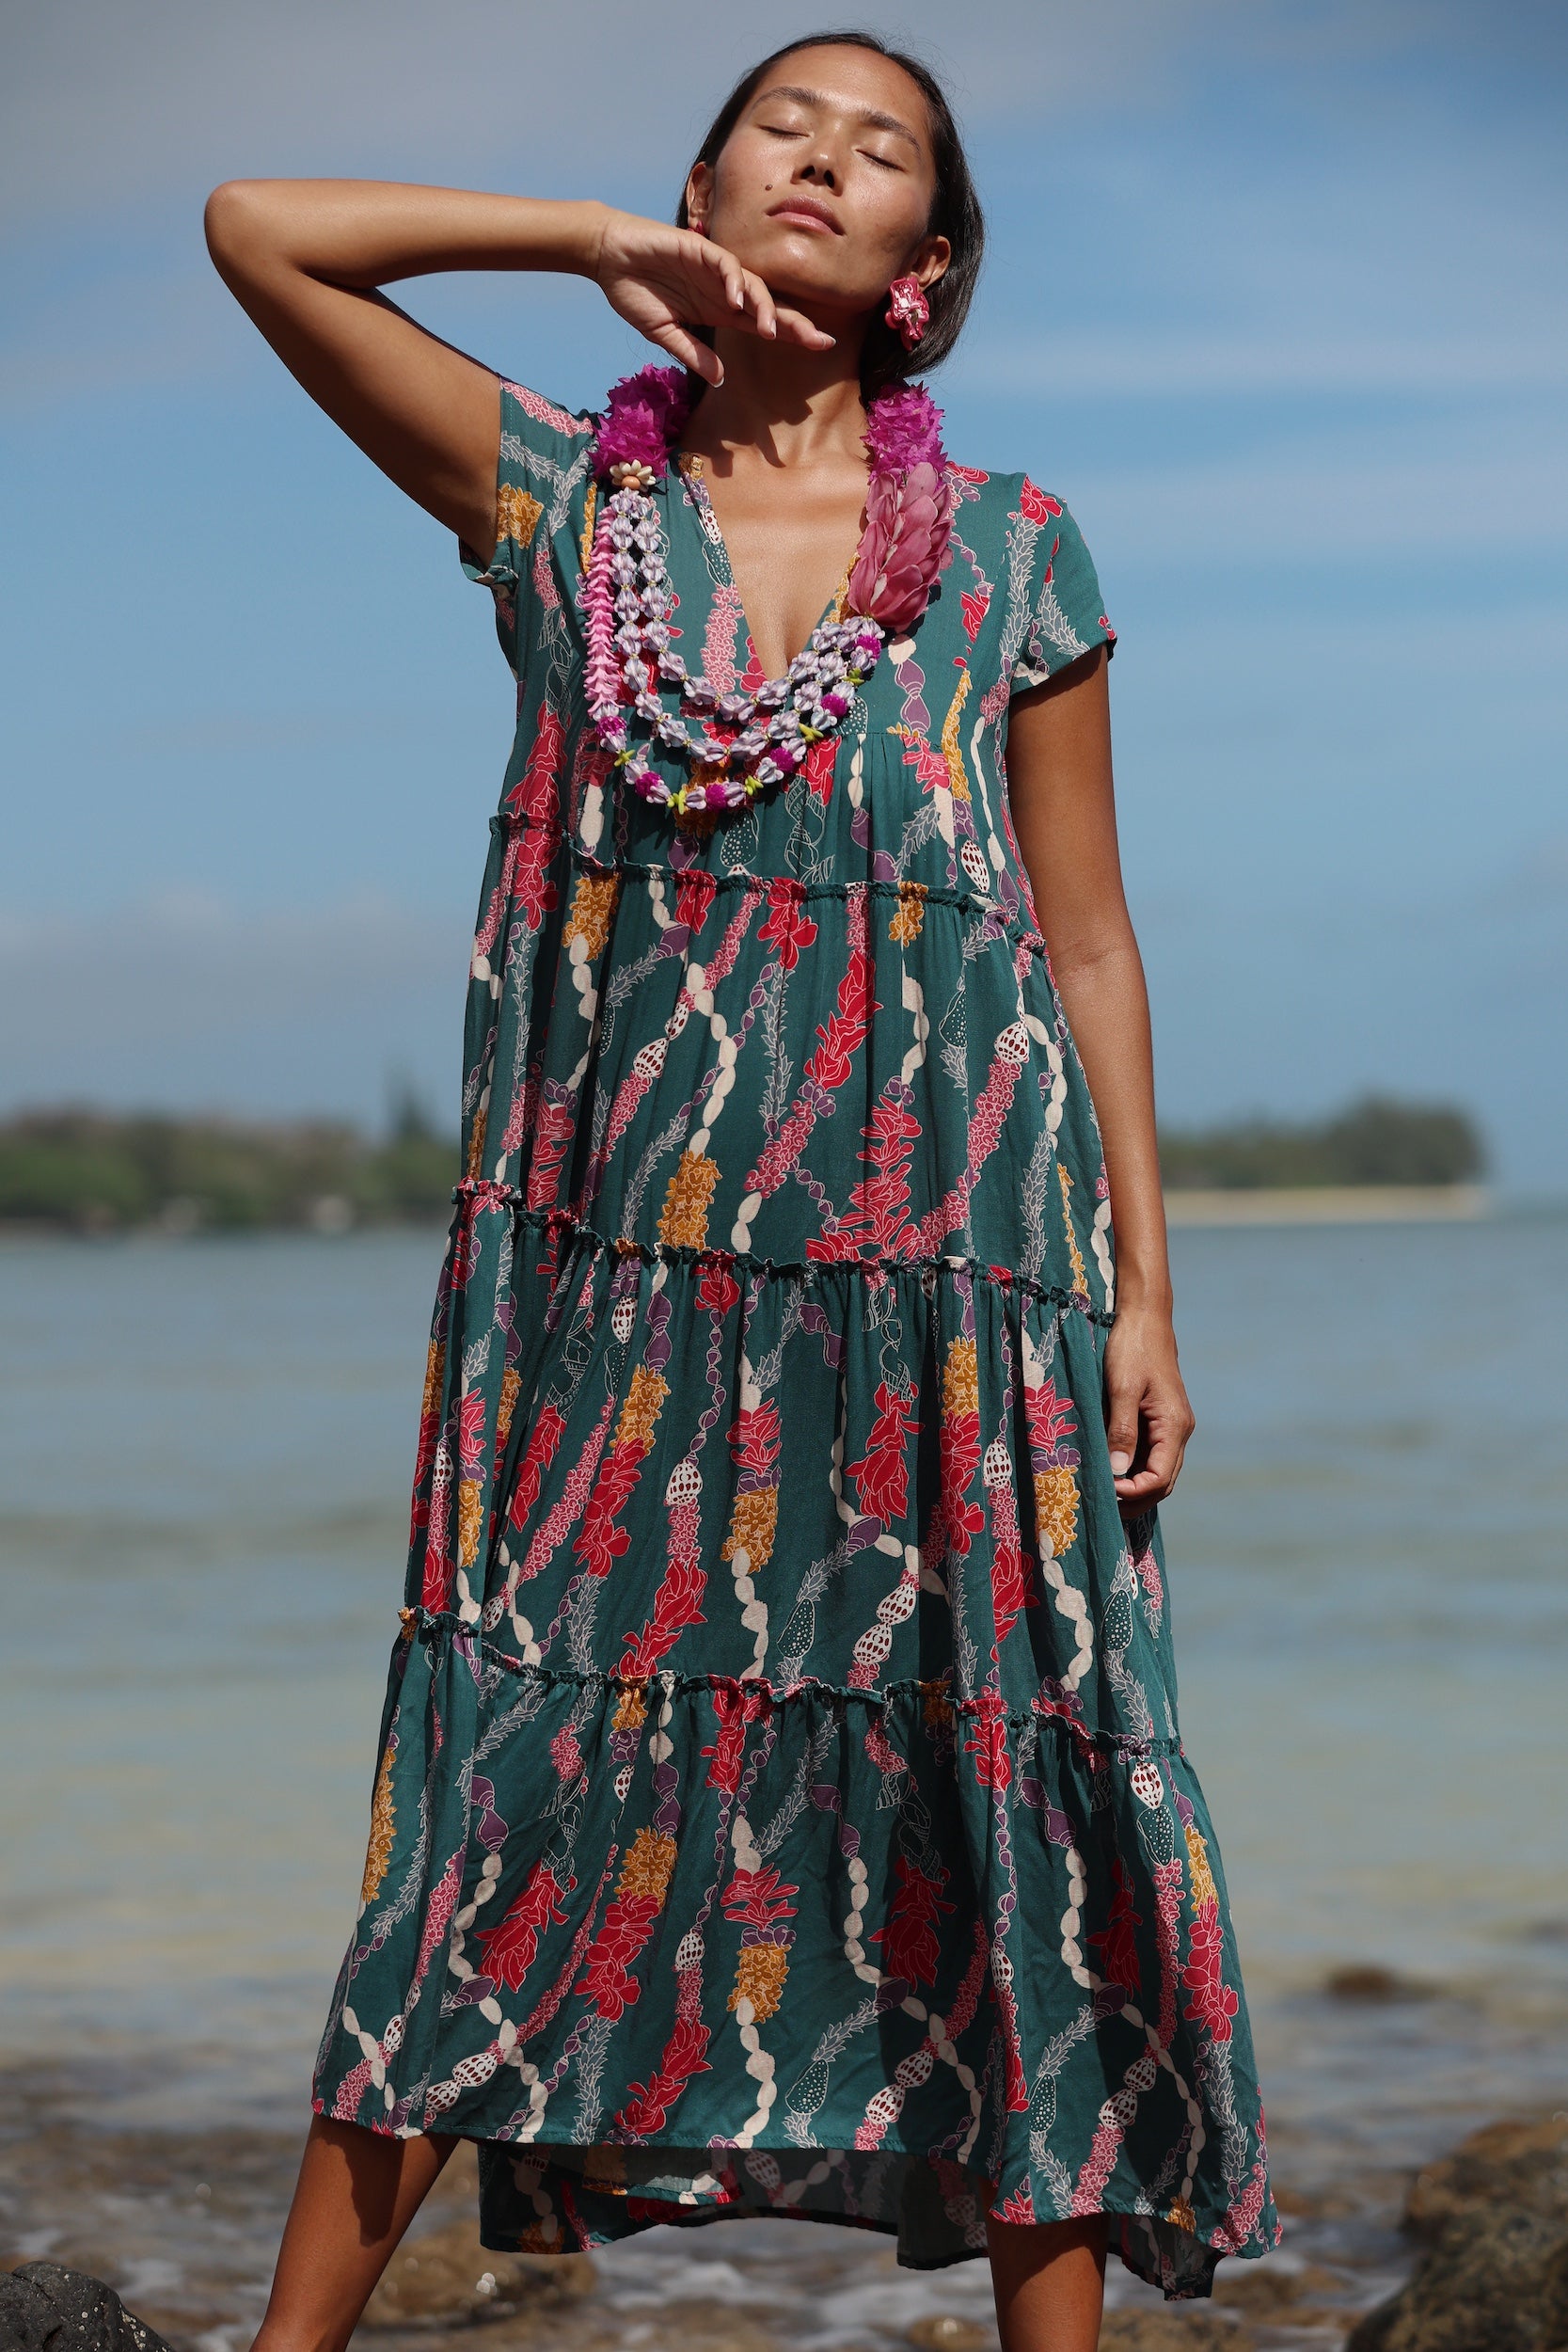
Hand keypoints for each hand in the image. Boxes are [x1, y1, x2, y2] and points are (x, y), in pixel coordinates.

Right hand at [589, 208, 835, 384]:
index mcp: (720, 311)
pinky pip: (726, 264)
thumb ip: (693, 354)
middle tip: (821, 341)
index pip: (763, 324)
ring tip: (769, 330)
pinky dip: (734, 281)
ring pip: (753, 285)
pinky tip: (736, 300)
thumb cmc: (635, 293)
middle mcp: (724, 291)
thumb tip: (721, 380)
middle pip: (769, 306)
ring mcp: (715, 270)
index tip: (819, 347)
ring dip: (764, 307)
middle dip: (796, 323)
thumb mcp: (664, 334)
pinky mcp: (701, 250)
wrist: (609, 258)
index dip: (791, 334)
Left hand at [1102, 1303, 1194, 1514]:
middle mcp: (1179, 1430)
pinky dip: (1134, 1468)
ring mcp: (1172, 1425)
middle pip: (1163, 1481)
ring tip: (1104, 1493)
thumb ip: (1121, 1431)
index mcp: (1174, 1425)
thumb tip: (1117, 1473)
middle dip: (1135, 1498)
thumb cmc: (1132, 1348)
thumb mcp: (1122, 1388)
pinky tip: (1111, 1470)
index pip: (1160, 1478)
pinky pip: (1152, 1453)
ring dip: (1135, 1486)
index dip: (1134, 1492)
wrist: (1145, 1317)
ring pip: (1159, 1469)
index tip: (1105, 1491)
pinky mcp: (1161, 1418)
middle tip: (1102, 1505)